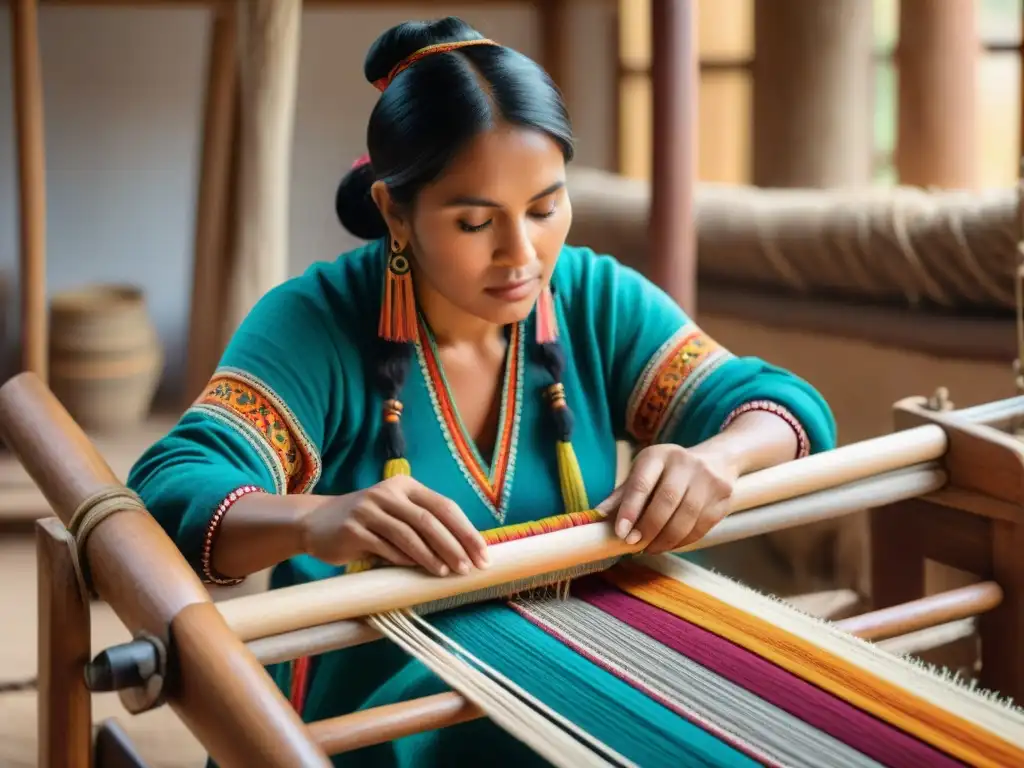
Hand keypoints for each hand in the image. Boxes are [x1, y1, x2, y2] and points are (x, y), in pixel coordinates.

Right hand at [299, 475, 489, 576]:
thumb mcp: (395, 515)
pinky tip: (416, 572)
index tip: (483, 554)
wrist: (315, 522)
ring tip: (446, 573)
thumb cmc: (367, 523)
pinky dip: (404, 560)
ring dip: (431, 556)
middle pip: (430, 519)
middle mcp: (389, 492)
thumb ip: (423, 525)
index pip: (444, 506)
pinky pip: (385, 546)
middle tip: (470, 568)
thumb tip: (465, 551)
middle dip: (454, 545)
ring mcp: (370, 509)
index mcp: (406, 486)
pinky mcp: (354, 528)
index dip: (466, 530)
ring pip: (409, 534)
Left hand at [596, 444, 736, 554]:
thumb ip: (622, 495)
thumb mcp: (644, 473)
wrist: (717, 460)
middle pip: (666, 501)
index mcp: (658, 455)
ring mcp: (707, 480)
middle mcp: (685, 463)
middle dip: (649, 527)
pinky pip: (701, 526)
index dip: (629, 510)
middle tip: (635, 544)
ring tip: (651, 548)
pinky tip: (670, 544)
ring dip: (666, 539)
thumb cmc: (668, 471)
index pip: (642, 483)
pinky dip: (683, 541)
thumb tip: (596, 517)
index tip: (621, 533)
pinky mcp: (722, 498)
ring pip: (686, 517)